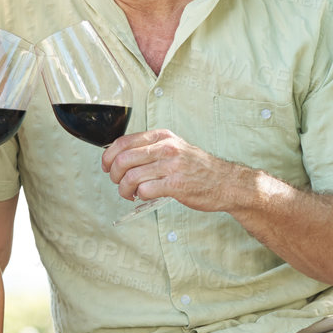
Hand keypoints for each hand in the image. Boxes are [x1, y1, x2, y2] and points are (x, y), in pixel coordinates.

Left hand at [102, 129, 249, 213]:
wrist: (225, 182)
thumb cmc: (198, 168)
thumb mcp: (175, 148)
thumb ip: (151, 149)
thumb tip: (121, 156)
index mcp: (162, 137)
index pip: (124, 142)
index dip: (108, 156)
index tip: (107, 166)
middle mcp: (166, 148)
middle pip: (123, 159)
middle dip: (114, 175)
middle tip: (118, 183)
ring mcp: (171, 166)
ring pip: (131, 177)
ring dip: (124, 189)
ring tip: (129, 193)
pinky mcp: (176, 185)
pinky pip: (145, 190)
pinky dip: (139, 195)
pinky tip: (144, 196)